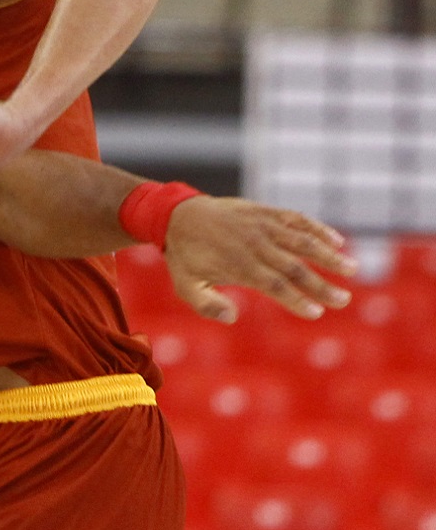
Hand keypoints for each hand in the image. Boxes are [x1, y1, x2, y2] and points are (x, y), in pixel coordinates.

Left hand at [163, 198, 354, 321]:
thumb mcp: (185, 285)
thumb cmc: (186, 256)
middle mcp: (254, 244)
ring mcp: (262, 225)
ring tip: (352, 270)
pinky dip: (318, 228)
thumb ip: (206, 305)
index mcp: (238, 264)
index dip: (296, 299)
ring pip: (302, 240)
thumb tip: (232, 318)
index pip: (274, 285)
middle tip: (343, 301)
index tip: (316, 313)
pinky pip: (297, 219)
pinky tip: (338, 241)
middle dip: (321, 286)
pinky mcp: (266, 211)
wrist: (178, 215)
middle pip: (294, 267)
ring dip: (329, 255)